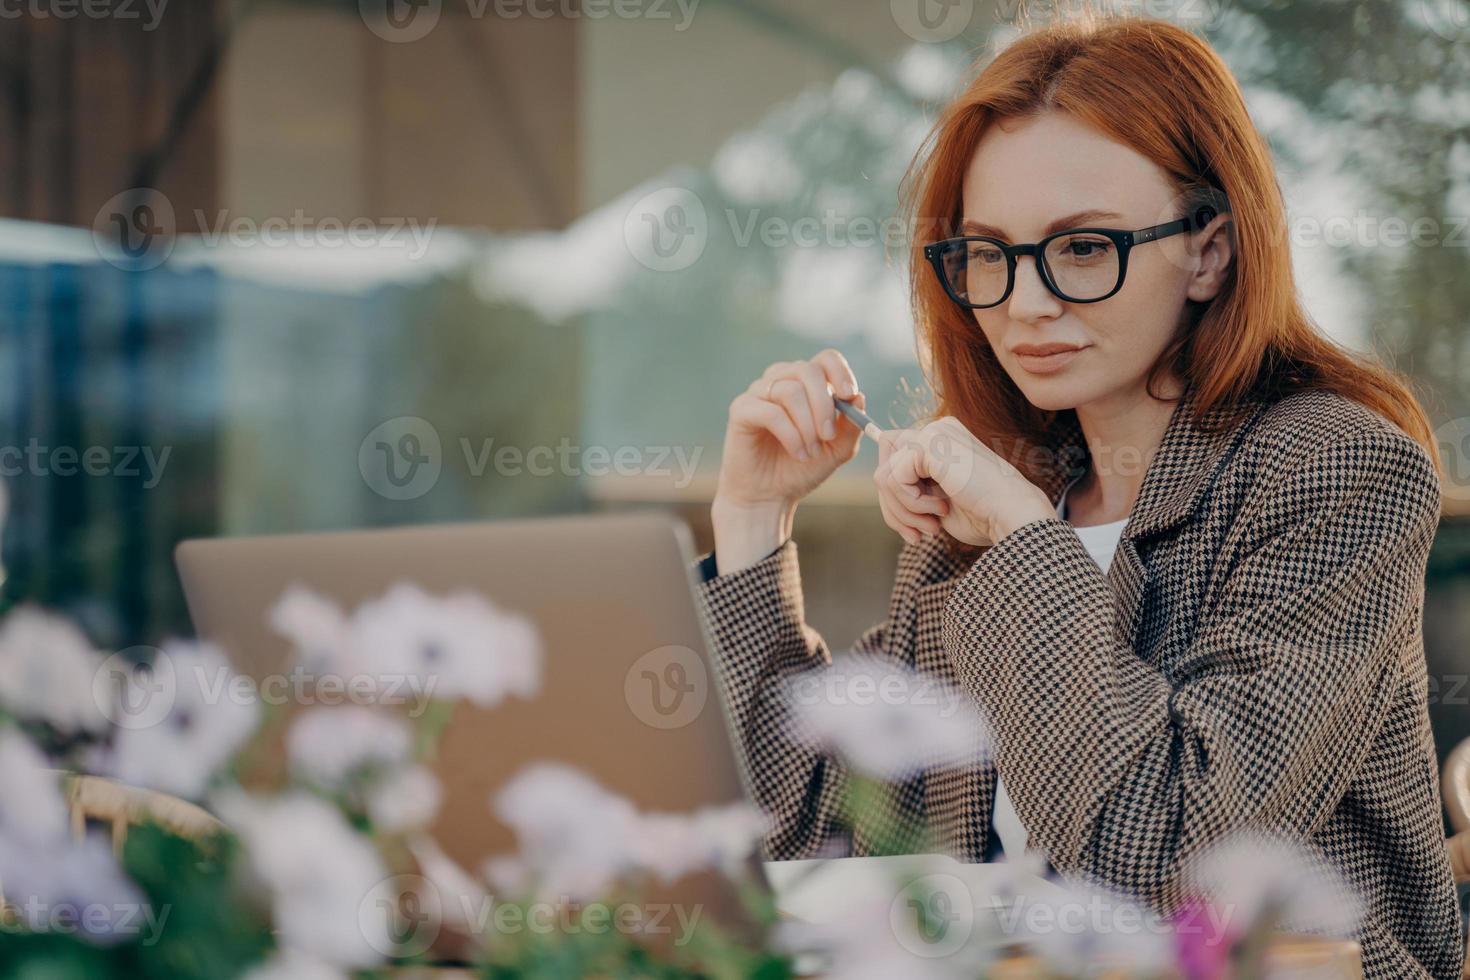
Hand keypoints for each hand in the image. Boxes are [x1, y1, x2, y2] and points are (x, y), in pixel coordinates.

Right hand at [711, 349, 866, 572]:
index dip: (840, 372)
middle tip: (829, 435)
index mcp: (806, 384)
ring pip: (790, 390)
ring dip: (807, 425)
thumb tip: (859, 396)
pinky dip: (790, 434)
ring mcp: (759, 393)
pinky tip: (798, 452)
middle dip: (824, 405)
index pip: (825, 359)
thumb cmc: (802, 469)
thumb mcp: (837, 450)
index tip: (849, 394)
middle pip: (808, 370)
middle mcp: (781, 380)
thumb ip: (851, 425)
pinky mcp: (741, 409)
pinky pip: (771, 412)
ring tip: (811, 451)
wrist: (770, 496)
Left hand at [874, 416, 1055, 546]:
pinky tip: (940, 510)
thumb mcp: (937, 501)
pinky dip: (910, 505)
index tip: (913, 529)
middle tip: (918, 534)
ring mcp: (934, 433)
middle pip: (884, 464)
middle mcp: (937, 430)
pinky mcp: (929, 443)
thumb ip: (910, 488)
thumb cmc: (983, 515)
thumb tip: (882, 483)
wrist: (1012, 515)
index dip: (894, 498)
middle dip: (893, 508)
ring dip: (903, 512)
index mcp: (942, 441)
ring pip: (883, 476)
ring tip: (931, 526)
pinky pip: (893, 479)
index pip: (893, 459)